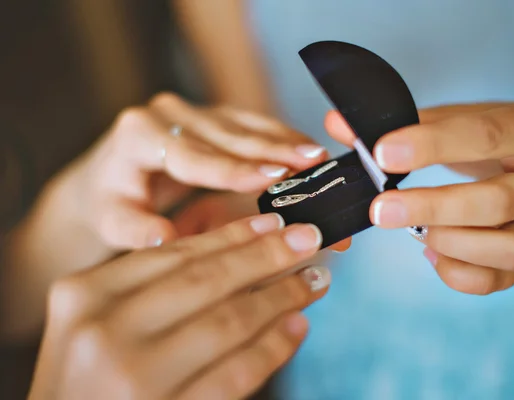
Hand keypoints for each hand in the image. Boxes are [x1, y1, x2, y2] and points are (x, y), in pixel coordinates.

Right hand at [28, 214, 329, 399]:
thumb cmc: (86, 382)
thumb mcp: (97, 325)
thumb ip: (152, 289)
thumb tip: (238, 251)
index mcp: (84, 296)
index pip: (175, 253)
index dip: (233, 235)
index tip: (273, 221)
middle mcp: (106, 332)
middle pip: (207, 280)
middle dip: (267, 255)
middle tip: (308, 237)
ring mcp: (137, 378)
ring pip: (229, 321)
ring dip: (281, 296)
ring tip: (312, 280)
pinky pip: (238, 372)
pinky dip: (274, 346)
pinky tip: (297, 326)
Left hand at [54, 92, 327, 249]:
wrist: (107, 179)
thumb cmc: (112, 204)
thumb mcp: (112, 221)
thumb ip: (135, 230)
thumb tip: (165, 239)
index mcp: (139, 135)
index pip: (194, 155)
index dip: (235, 168)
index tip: (272, 178)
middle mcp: (168, 114)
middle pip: (229, 135)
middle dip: (274, 152)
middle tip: (314, 165)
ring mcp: (194, 111)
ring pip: (248, 125)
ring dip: (286, 142)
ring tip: (320, 158)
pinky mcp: (214, 116)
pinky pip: (254, 125)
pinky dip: (283, 139)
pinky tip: (309, 150)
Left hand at [326, 101, 513, 294]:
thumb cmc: (491, 142)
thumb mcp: (458, 119)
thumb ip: (404, 122)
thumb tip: (337, 125)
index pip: (484, 135)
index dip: (431, 145)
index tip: (381, 154)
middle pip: (497, 202)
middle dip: (432, 208)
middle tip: (381, 209)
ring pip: (508, 249)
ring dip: (450, 244)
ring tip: (417, 233)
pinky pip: (499, 280)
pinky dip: (457, 273)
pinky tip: (432, 255)